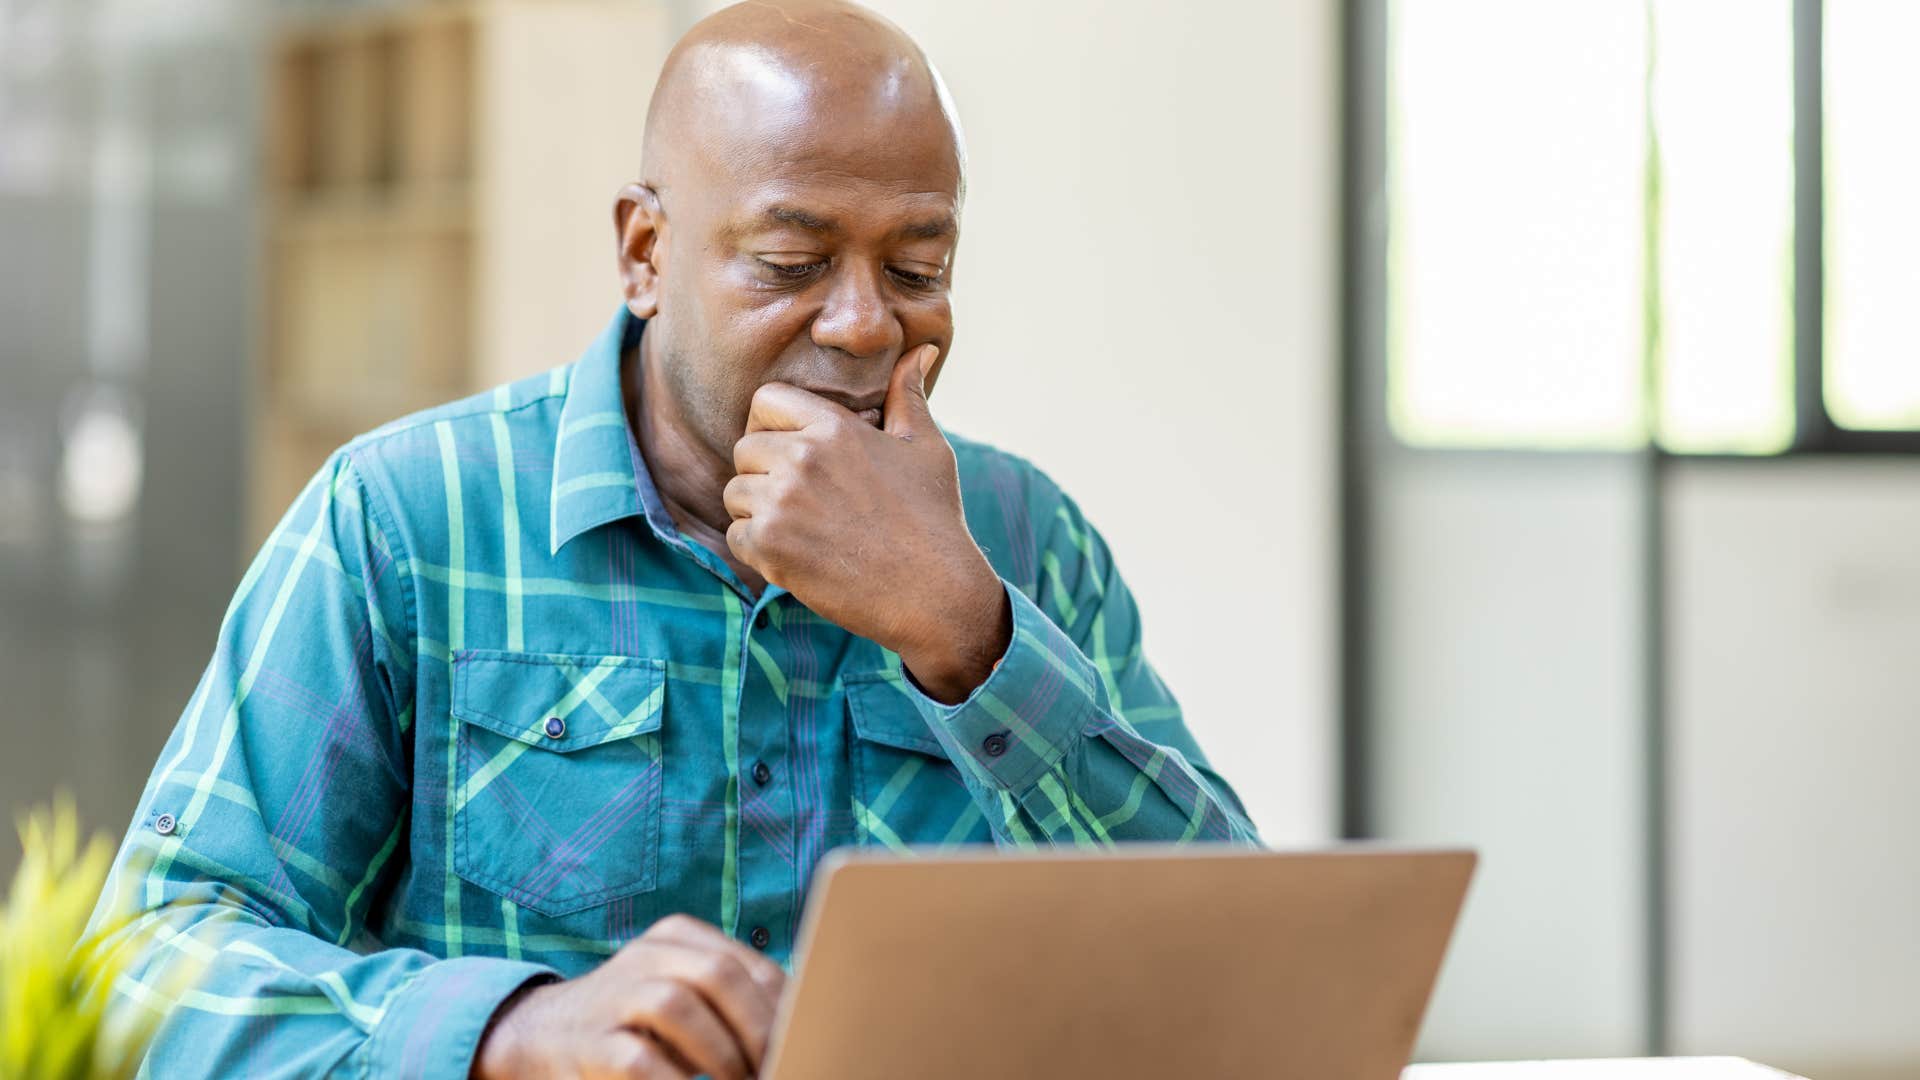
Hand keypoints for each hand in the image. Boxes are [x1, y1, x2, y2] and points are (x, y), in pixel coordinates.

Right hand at [472, 915, 785, 1079]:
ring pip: (679, 1006)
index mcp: (678, 937)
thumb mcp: (685, 997)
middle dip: (758, 1027)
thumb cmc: (639, 1023)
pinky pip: (640, 1060)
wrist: (543, 1036)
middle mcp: (645, 955)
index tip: (806, 1037)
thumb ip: (730, 1002)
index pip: (748, 963)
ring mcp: (614, 995)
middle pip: (717, 975)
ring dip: (721, 1053)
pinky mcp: (591, 1043)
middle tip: (776, 1063)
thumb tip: (798, 1028)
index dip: (784, 1006)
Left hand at [725, 345, 1011, 702]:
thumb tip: (922, 349)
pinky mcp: (770, 547)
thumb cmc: (933, 518)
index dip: (771, 424)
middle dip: (763, 472)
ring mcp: (781, 503)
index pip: (765, 401)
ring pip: (734, 493)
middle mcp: (801, 457)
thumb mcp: (925, 447)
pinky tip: (797, 556)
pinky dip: (758, 550)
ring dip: (757, 512)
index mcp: (834, 426)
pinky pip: (735, 536)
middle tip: (801, 500)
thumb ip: (908, 394)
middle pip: (744, 448)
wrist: (934, 593)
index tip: (789, 450)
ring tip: (802, 529)